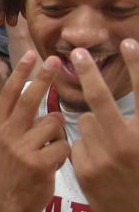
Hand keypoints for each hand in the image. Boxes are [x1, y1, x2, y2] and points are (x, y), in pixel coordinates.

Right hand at [0, 51, 68, 211]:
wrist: (14, 203)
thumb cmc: (15, 167)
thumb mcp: (4, 140)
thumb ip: (14, 117)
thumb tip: (27, 87)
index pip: (9, 94)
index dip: (20, 73)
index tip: (31, 54)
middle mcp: (6, 135)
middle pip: (29, 99)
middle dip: (43, 78)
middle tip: (55, 60)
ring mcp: (21, 149)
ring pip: (53, 124)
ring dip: (58, 135)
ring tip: (48, 149)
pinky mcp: (38, 164)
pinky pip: (64, 146)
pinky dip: (63, 153)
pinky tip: (52, 164)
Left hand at [69, 40, 138, 211]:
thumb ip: (136, 122)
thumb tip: (128, 95)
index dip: (137, 66)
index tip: (127, 42)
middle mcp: (126, 142)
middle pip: (100, 100)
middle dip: (89, 73)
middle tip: (79, 52)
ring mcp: (103, 156)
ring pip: (86, 122)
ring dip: (94, 126)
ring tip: (111, 147)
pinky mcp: (85, 169)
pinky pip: (79, 143)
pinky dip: (86, 147)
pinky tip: (100, 164)